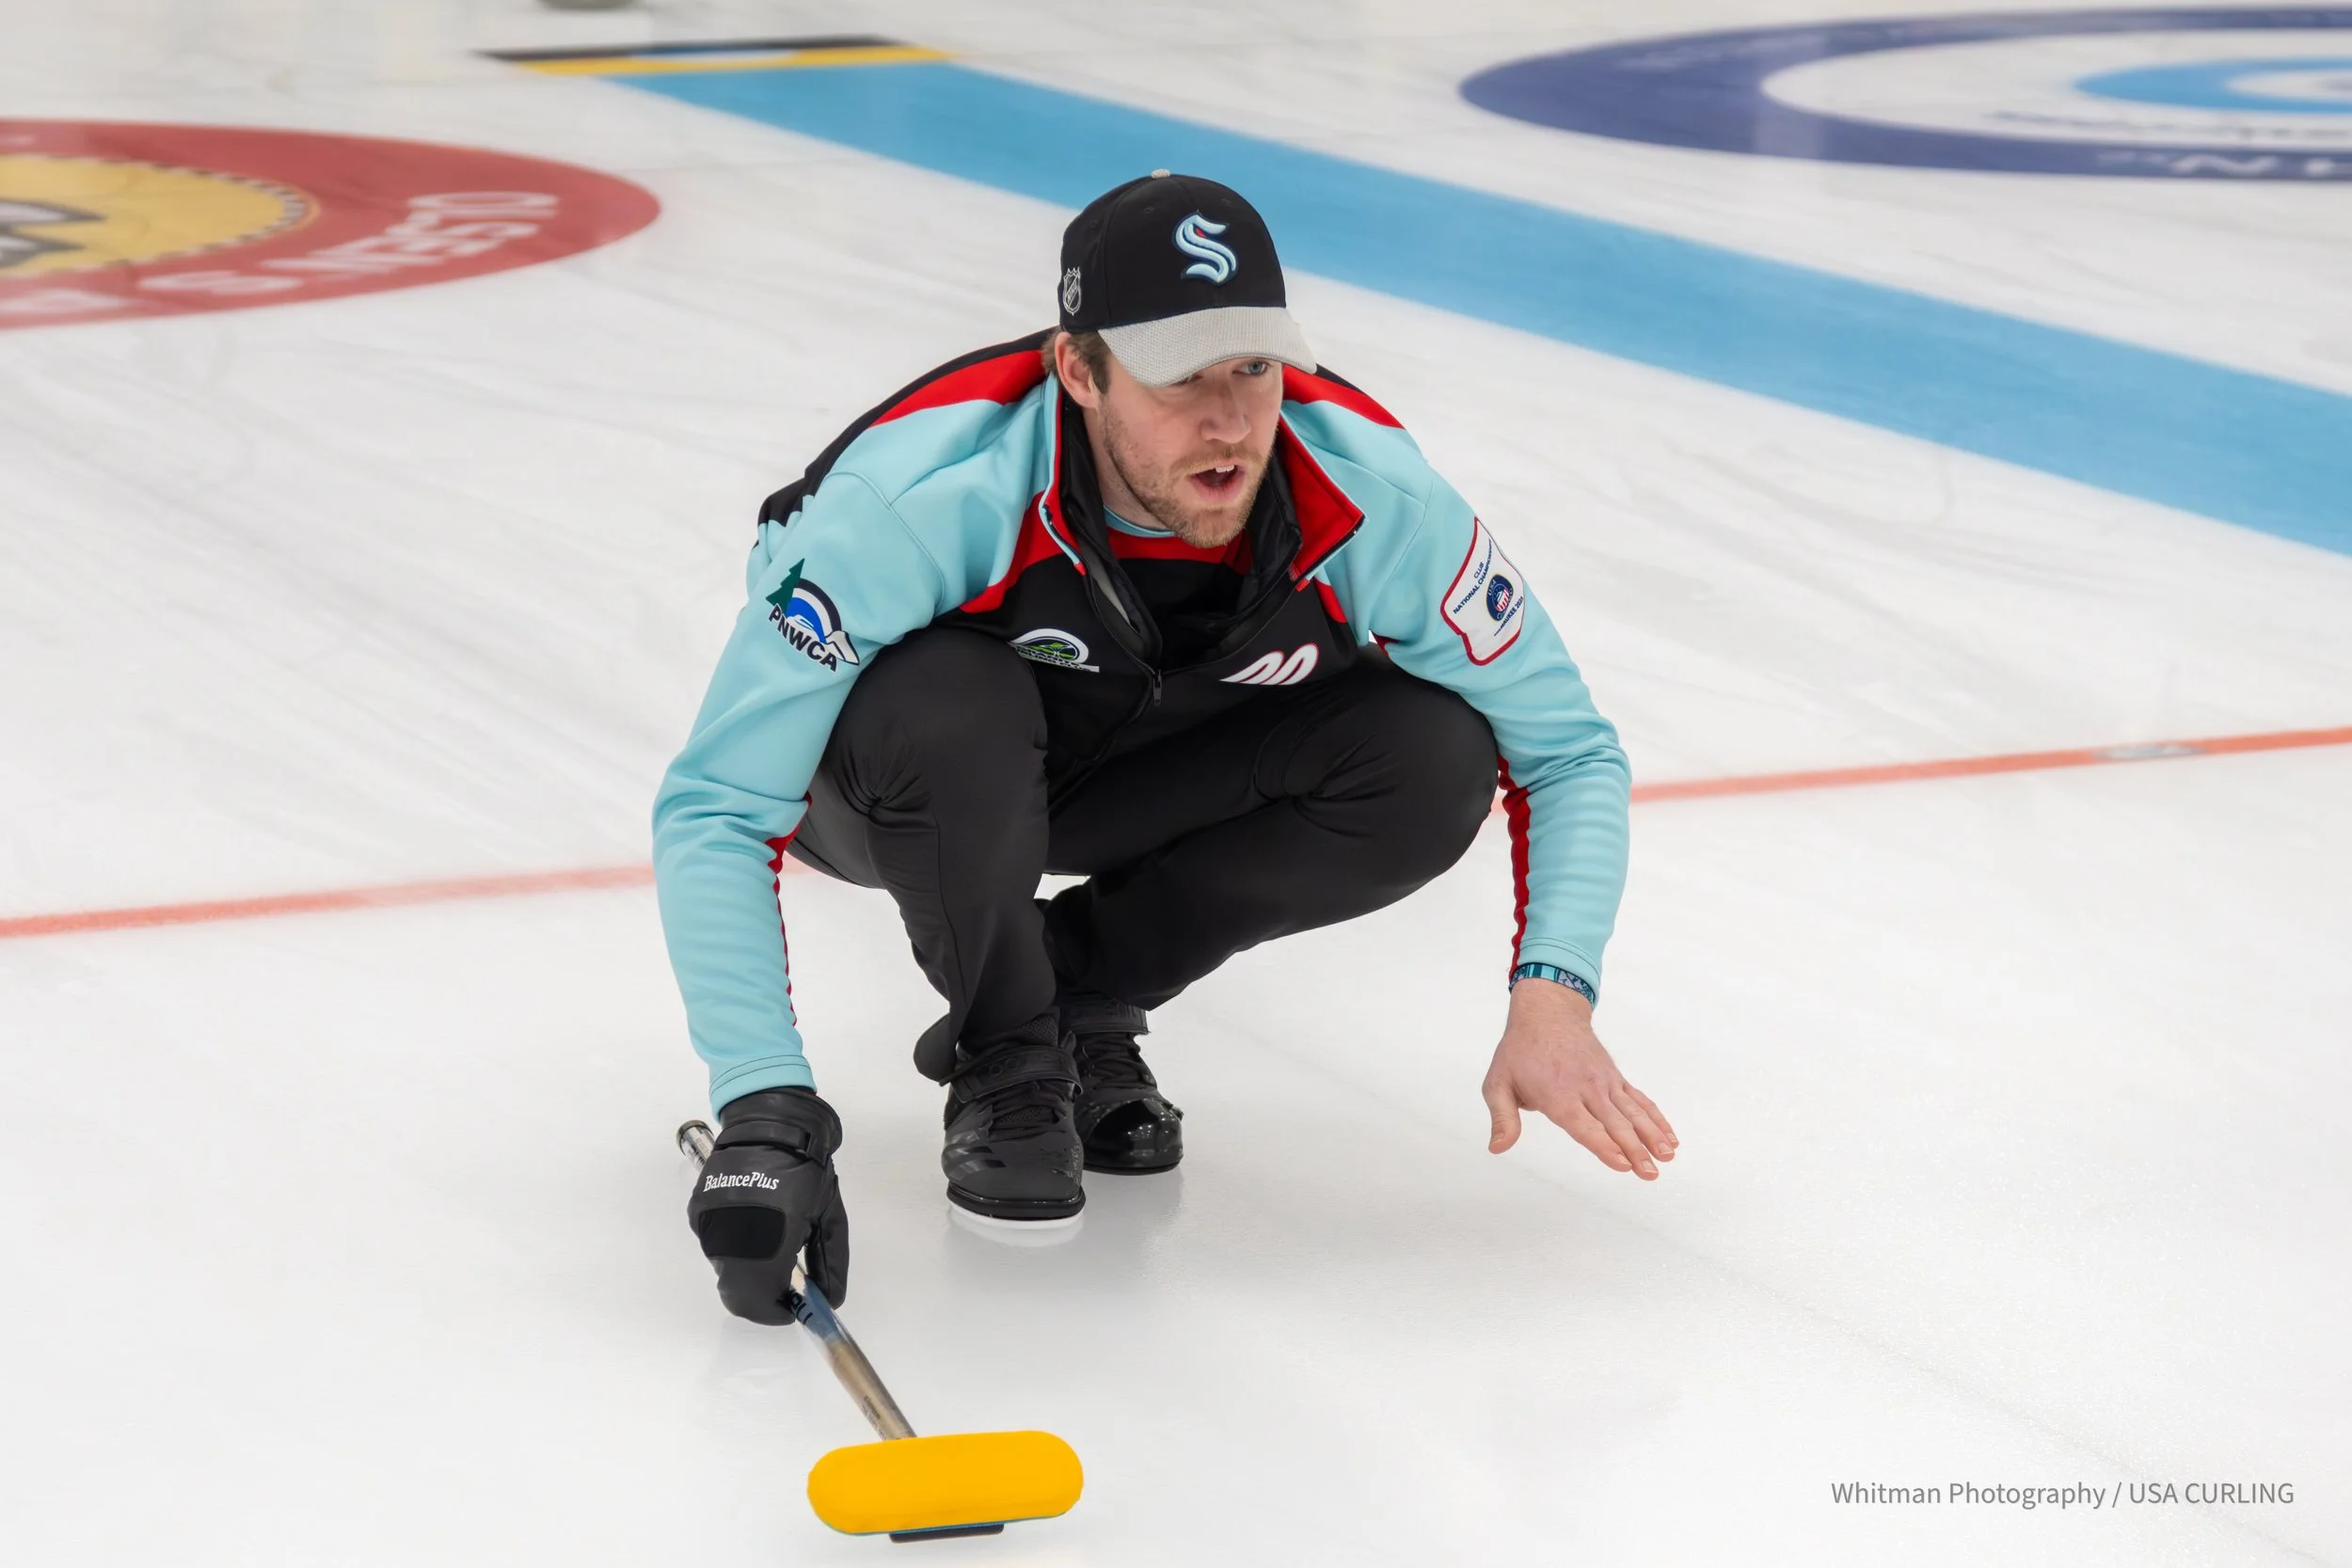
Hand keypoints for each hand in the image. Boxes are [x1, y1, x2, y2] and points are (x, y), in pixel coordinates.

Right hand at [688, 1088, 849, 1320]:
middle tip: (781, 1288)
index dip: (774, 1313)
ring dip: (747, 1270)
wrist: (770, 1123)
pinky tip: (752, 1221)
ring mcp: (710, 1223)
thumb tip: (828, 1300)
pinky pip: (715, 1243)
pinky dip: (734, 1246)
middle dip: (760, 1297)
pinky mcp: (697, 1210)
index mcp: (771, 1235)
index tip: (790, 1310)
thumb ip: (829, 1261)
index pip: (759, 1298)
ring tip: (770, 1242)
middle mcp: (732, 1234)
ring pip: (725, 1268)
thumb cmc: (808, 1169)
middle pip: (736, 1292)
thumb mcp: (829, 1215)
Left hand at [1482, 978, 1675, 1177]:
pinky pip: (1640, 1100)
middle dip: (1635, 1150)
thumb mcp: (1498, 1083)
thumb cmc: (1520, 1052)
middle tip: (1650, 1174)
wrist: (1547, 1012)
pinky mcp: (1615, 1078)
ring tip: (1667, 1157)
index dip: (1604, 1146)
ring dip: (1652, 1135)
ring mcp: (1605, 1082)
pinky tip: (1669, 1138)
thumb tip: (1497, 1148)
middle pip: (1615, 1123)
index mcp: (1557, 1094)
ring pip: (1633, 1112)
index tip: (1623, 1164)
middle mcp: (1586, 1088)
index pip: (1584, 1126)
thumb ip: (1502, 1118)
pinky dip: (1656, 1118)